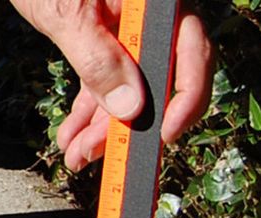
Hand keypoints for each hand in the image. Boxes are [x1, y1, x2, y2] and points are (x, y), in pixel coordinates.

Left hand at [10, 0, 214, 170]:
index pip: (191, 50)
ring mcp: (126, 31)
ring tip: (76, 155)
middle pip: (157, 81)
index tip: (165, 135)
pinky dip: (87, 112)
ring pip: (126, 90)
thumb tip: (131, 108)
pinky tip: (71, 137)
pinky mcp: (102, 41)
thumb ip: (99, 59)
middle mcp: (147, 17)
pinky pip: (102, 83)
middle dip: (127, 126)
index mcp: (154, 1)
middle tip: (103, 157)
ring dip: (101, 128)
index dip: (186, 98)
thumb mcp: (69, 14)